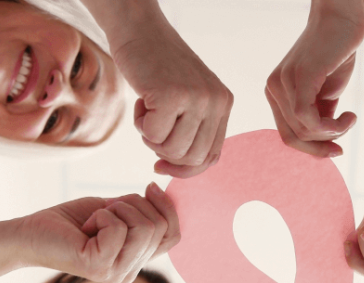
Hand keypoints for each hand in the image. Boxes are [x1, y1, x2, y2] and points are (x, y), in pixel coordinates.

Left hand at [17, 182, 178, 282]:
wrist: (30, 234)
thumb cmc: (69, 221)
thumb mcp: (114, 210)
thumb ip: (139, 211)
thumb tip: (161, 192)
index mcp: (136, 261)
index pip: (173, 236)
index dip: (168, 208)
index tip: (149, 186)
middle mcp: (129, 272)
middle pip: (158, 228)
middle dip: (133, 204)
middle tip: (104, 209)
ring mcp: (115, 273)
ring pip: (143, 228)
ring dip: (117, 209)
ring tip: (95, 218)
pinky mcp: (98, 267)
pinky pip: (118, 229)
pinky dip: (101, 216)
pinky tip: (85, 227)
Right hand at [114, 24, 231, 177]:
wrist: (140, 30)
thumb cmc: (158, 68)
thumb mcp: (188, 99)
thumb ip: (194, 129)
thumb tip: (183, 170)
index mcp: (224, 104)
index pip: (212, 157)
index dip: (185, 169)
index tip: (161, 165)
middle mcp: (216, 101)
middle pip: (193, 158)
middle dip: (165, 153)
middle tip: (151, 128)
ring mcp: (197, 98)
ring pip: (173, 150)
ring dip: (151, 137)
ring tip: (147, 111)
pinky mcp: (172, 95)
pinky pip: (153, 135)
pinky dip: (139, 124)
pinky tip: (141, 100)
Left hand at [265, 1, 363, 157]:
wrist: (342, 20)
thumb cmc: (335, 55)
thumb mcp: (325, 93)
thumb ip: (319, 116)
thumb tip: (323, 144)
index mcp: (276, 93)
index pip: (288, 134)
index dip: (312, 149)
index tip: (337, 150)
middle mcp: (273, 88)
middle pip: (295, 136)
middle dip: (323, 144)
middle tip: (346, 134)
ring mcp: (283, 82)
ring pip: (304, 130)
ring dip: (334, 132)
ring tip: (350, 119)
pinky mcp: (300, 77)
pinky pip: (307, 118)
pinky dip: (331, 126)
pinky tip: (349, 116)